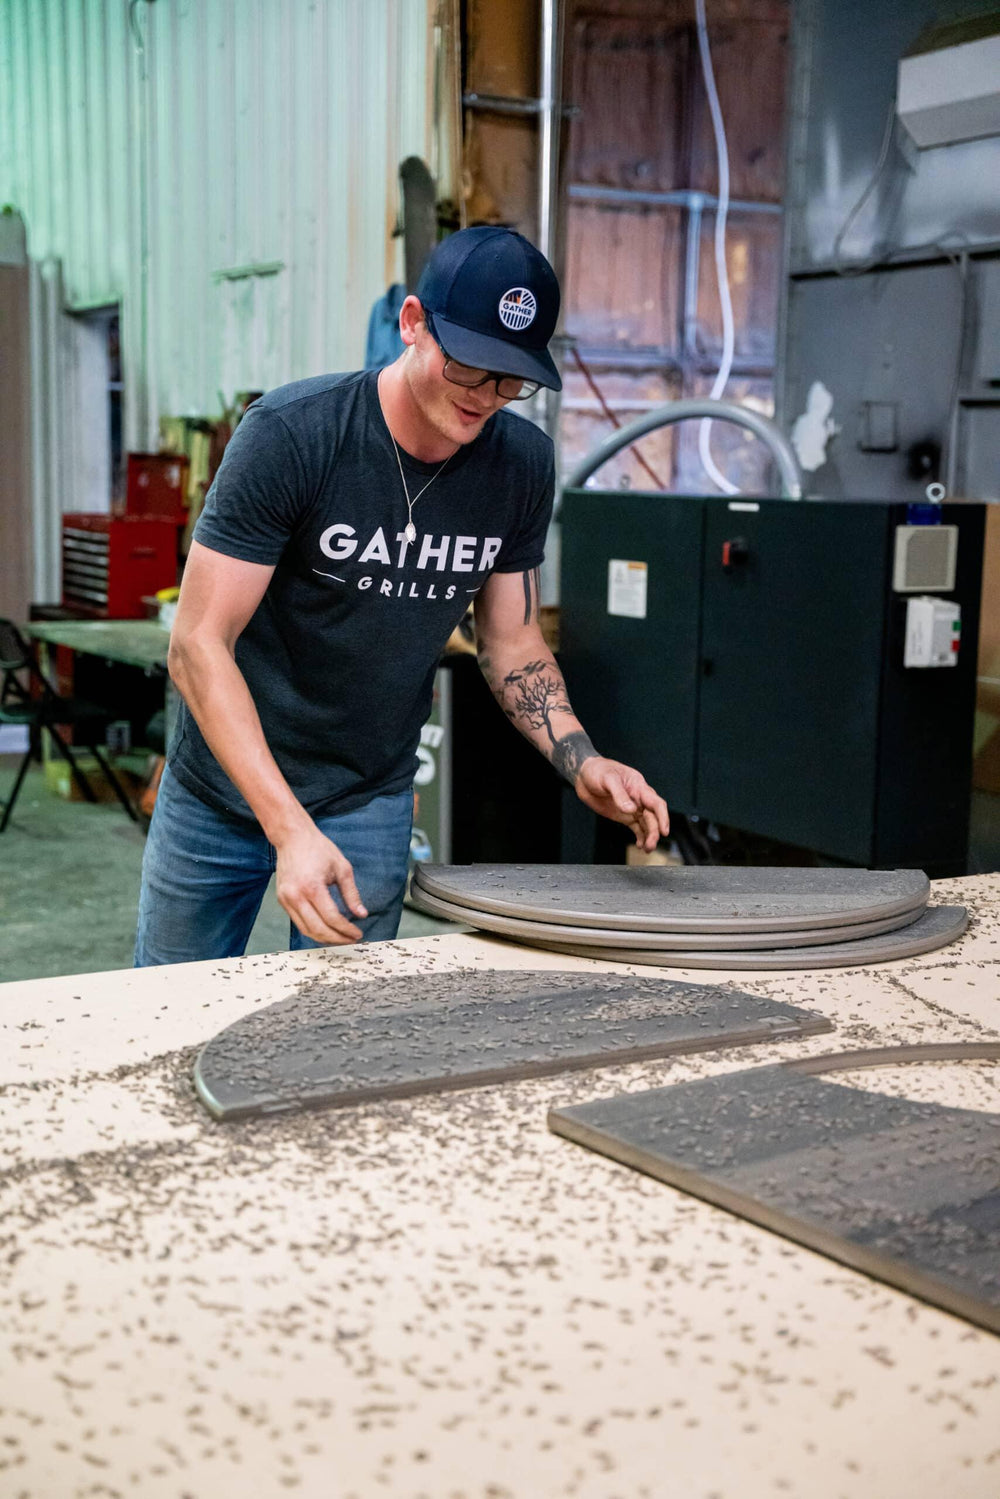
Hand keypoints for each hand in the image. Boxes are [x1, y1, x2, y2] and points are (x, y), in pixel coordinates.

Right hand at [274, 820, 368, 944]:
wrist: (292, 837)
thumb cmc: (318, 848)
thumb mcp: (342, 868)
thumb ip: (352, 894)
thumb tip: (361, 914)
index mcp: (312, 887)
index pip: (331, 918)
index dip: (346, 930)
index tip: (358, 933)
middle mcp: (296, 896)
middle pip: (318, 929)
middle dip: (337, 938)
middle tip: (351, 939)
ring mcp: (286, 899)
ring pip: (306, 930)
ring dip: (324, 938)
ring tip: (341, 938)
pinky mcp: (282, 900)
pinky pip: (298, 922)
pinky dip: (313, 929)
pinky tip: (326, 929)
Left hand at [574, 757, 669, 852]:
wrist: (584, 775)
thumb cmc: (597, 771)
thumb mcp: (608, 779)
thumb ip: (619, 795)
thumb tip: (630, 810)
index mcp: (638, 786)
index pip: (656, 803)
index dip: (662, 817)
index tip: (663, 831)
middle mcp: (638, 798)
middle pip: (652, 817)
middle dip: (654, 832)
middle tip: (650, 846)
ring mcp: (632, 808)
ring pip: (646, 824)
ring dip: (649, 836)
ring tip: (647, 849)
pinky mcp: (624, 816)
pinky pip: (636, 827)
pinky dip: (640, 836)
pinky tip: (640, 845)